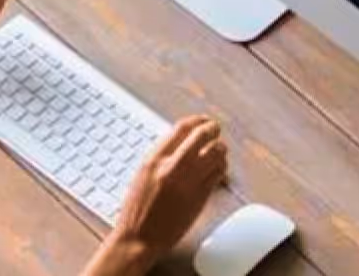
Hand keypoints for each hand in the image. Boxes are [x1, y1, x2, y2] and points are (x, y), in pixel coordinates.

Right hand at [109, 116, 228, 261]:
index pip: (181, 128)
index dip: (196, 120)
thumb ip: (162, 156)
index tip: (202, 121)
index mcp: (154, 159)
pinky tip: (219, 167)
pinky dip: (221, 166)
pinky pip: (218, 174)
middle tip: (216, 129)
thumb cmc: (137, 209)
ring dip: (220, 148)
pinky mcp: (199, 198)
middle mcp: (172, 168)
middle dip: (213, 129)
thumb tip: (182, 141)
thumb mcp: (143, 174)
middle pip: (202, 136)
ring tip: (219, 149)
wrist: (137, 239)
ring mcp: (188, 183)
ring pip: (215, 153)